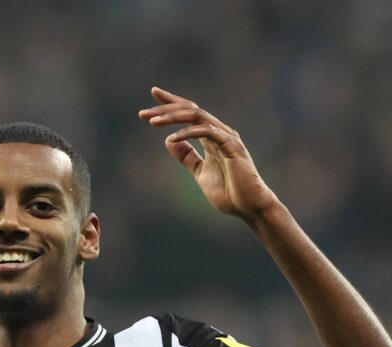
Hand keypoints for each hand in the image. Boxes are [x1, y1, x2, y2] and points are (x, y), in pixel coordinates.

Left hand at [139, 87, 277, 219]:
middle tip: (143, 113)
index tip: (153, 94)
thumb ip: (187, 157)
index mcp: (210, 137)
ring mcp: (226, 137)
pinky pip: (207, 132)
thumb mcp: (199, 172)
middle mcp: (218, 132)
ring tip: (152, 122)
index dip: (171, 103)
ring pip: (197, 116)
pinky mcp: (231, 145)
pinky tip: (172, 139)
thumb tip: (169, 140)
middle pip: (190, 110)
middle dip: (166, 109)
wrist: (248, 207)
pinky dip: (188, 133)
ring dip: (173, 117)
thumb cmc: (229, 192)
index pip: (189, 113)